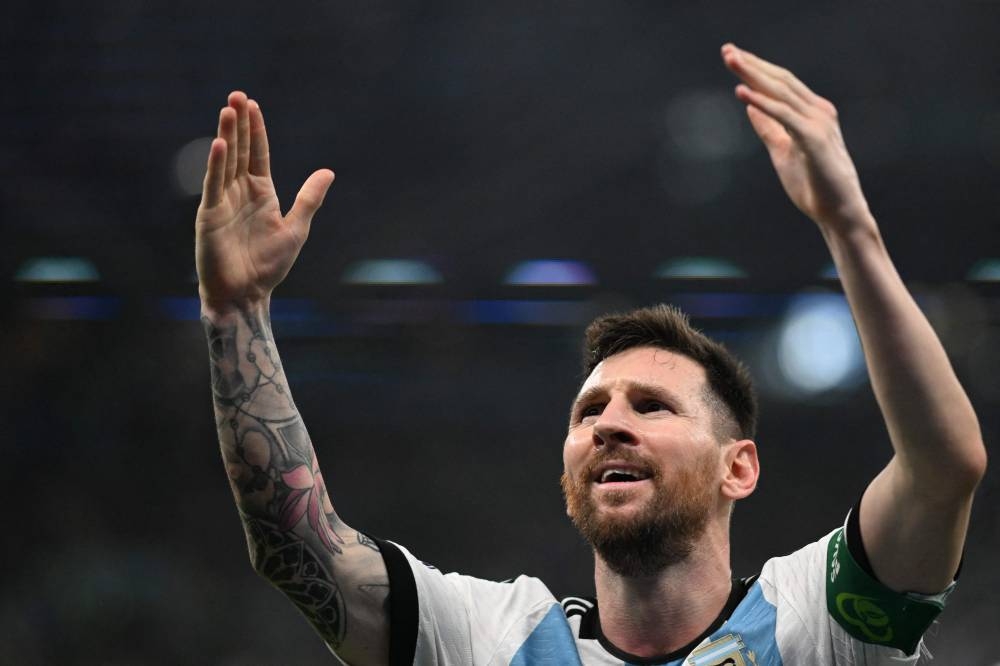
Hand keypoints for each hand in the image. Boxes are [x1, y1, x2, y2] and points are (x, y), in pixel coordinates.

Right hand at [195, 92, 334, 312]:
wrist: (247, 294)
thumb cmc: (269, 265)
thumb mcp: (297, 228)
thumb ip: (309, 199)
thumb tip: (328, 171)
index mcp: (261, 193)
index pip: (257, 154)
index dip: (255, 130)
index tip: (253, 105)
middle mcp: (240, 192)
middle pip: (239, 150)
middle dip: (238, 123)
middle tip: (236, 95)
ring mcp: (223, 201)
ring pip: (225, 161)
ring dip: (226, 135)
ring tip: (227, 109)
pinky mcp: (210, 215)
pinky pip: (213, 185)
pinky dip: (216, 165)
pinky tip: (220, 144)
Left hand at [721, 44, 872, 233]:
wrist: (837, 213)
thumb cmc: (814, 184)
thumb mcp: (782, 151)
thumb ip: (769, 128)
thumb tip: (751, 107)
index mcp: (812, 112)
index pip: (780, 83)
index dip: (756, 68)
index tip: (732, 56)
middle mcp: (818, 111)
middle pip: (780, 80)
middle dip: (752, 64)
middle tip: (726, 50)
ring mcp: (818, 123)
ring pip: (781, 92)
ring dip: (754, 75)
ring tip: (731, 61)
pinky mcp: (814, 139)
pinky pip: (785, 116)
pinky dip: (764, 103)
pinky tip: (743, 93)